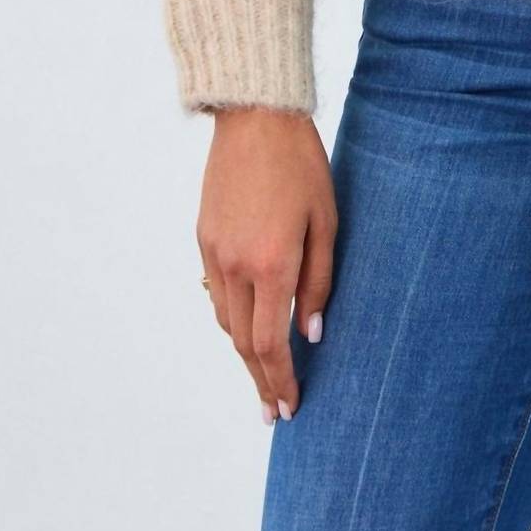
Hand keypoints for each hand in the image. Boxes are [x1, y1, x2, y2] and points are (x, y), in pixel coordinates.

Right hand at [197, 109, 336, 424]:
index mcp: (272, 264)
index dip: (279, 381)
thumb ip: (320, 282)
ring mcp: (214, 254)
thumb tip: (311, 334)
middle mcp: (236, 266)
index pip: (270, 343)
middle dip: (260, 380)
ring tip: (265, 372)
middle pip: (243, 343)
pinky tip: (248, 324)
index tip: (288, 409)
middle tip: (273, 411)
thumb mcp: (327, 221)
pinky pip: (217, 292)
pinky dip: (233, 316)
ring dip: (245, 351)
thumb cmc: (303, 165)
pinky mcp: (203, 239)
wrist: (255, 119)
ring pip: (226, 321)